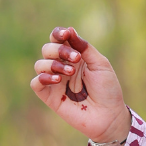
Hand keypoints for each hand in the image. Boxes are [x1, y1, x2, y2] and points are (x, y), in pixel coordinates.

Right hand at [31, 27, 131, 141]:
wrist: (109, 115)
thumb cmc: (108, 90)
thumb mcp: (100, 64)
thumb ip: (84, 48)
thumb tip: (69, 30)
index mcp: (74, 56)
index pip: (58, 39)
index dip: (58, 34)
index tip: (66, 34)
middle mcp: (62, 67)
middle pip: (47, 49)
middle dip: (59, 50)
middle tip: (76, 59)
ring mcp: (55, 82)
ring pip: (40, 64)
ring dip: (53, 64)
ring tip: (70, 72)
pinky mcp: (50, 97)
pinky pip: (36, 83)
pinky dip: (43, 78)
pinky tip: (57, 80)